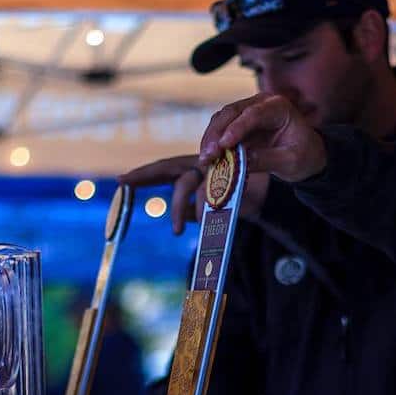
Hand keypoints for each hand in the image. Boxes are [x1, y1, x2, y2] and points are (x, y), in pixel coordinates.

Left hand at [119, 154, 269, 235]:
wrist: (275, 197)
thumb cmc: (243, 202)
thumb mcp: (214, 210)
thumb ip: (197, 212)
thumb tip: (181, 220)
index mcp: (197, 170)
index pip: (165, 169)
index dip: (144, 174)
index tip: (120, 180)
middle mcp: (204, 164)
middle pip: (169, 167)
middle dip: (145, 174)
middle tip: (123, 182)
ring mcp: (217, 168)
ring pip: (187, 184)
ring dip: (178, 208)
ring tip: (175, 230)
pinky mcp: (231, 176)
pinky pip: (208, 193)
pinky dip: (202, 207)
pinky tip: (205, 217)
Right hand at [198, 95, 327, 184]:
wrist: (306, 154)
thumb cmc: (304, 155)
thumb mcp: (291, 161)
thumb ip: (267, 160)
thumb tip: (241, 162)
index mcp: (279, 107)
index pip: (254, 114)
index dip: (236, 128)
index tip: (223, 145)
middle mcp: (260, 103)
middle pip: (231, 113)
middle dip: (216, 134)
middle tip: (208, 156)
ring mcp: (247, 111)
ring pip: (221, 120)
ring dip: (210, 139)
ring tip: (205, 160)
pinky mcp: (238, 124)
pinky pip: (220, 130)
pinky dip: (212, 144)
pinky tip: (208, 159)